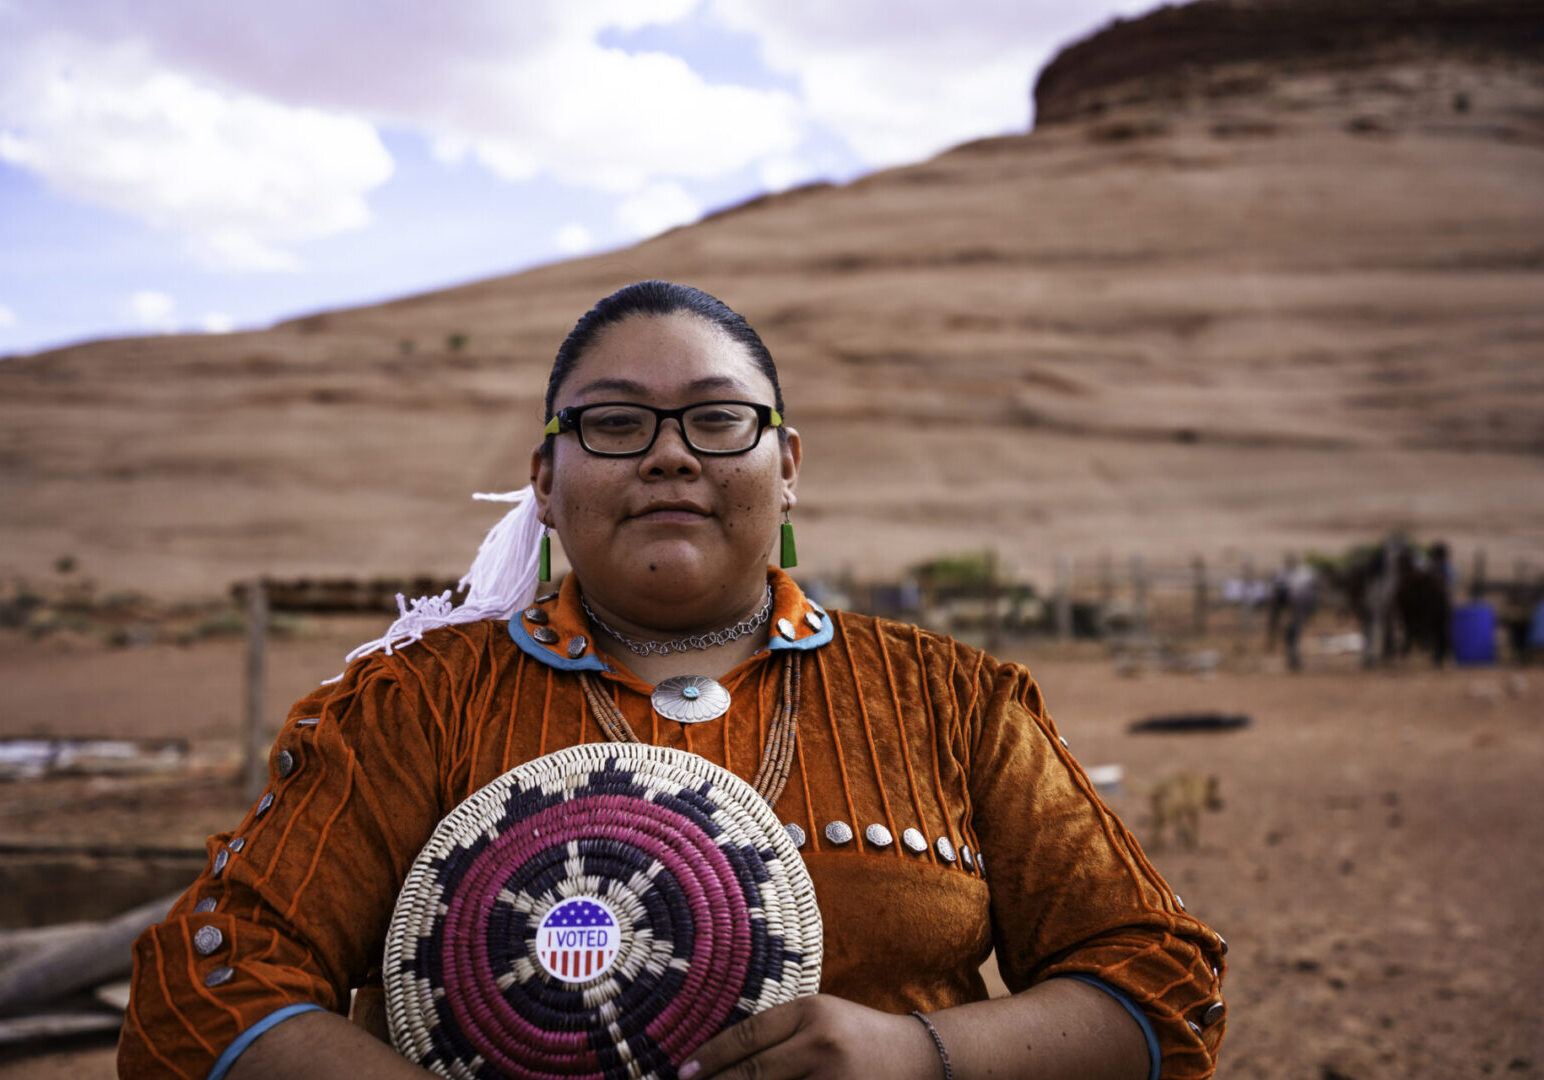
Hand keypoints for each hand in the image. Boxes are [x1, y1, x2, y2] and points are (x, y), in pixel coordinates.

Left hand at [678, 995, 940, 1079]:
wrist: (921, 1058)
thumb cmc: (860, 1035)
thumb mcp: (820, 1016)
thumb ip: (778, 1032)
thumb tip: (720, 1057)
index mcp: (811, 1011)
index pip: (747, 1035)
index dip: (711, 1056)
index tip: (684, 1072)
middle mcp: (820, 1043)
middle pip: (753, 1073)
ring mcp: (832, 1079)